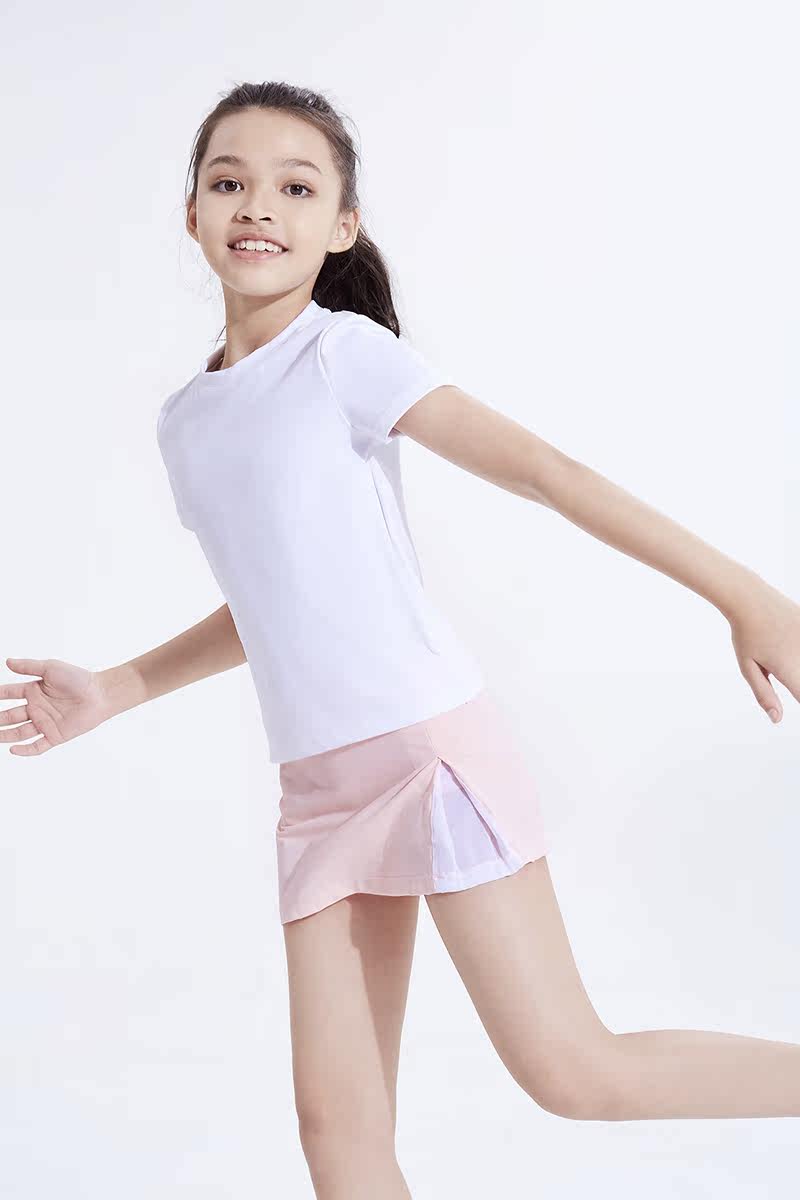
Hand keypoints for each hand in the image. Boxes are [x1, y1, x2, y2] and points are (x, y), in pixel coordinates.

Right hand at [0, 657, 114, 755]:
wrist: (99, 694)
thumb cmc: (78, 678)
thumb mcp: (50, 668)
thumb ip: (29, 666)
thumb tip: (7, 662)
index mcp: (33, 691)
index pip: (8, 694)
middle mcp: (36, 708)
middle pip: (10, 715)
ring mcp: (44, 722)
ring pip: (19, 732)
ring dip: (5, 734)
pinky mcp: (55, 735)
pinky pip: (37, 746)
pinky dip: (25, 750)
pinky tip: (12, 749)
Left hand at [728, 583, 799, 723]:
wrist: (750, 598)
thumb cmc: (746, 635)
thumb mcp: (748, 667)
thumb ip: (764, 694)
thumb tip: (776, 719)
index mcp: (789, 669)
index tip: (797, 699)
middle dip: (798, 683)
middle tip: (780, 669)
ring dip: (797, 665)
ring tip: (780, 655)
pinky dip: (798, 651)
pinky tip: (787, 644)